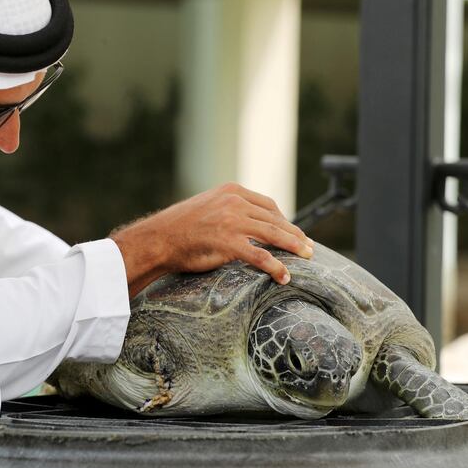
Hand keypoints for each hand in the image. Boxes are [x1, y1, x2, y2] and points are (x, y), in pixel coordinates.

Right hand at [110, 183, 312, 296]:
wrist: (158, 239)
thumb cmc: (180, 228)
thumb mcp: (208, 208)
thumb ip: (229, 211)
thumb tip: (249, 225)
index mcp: (231, 190)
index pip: (268, 204)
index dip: (285, 220)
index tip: (294, 232)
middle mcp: (234, 201)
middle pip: (275, 218)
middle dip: (295, 234)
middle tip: (309, 248)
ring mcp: (232, 220)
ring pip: (274, 234)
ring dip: (294, 247)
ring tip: (307, 258)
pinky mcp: (228, 242)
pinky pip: (261, 255)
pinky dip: (276, 267)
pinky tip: (284, 277)